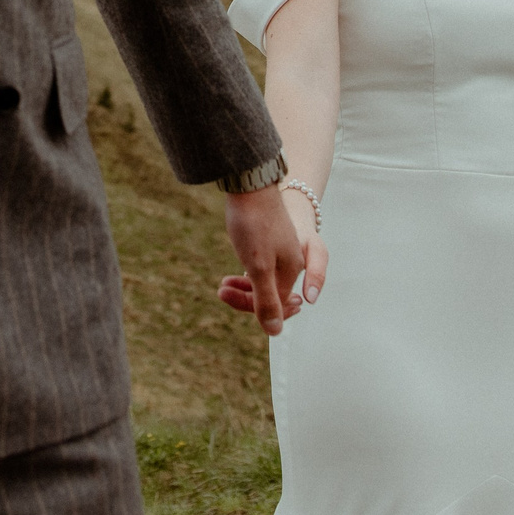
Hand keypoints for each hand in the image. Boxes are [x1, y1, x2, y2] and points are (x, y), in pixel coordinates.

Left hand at [216, 186, 312, 335]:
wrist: (250, 182)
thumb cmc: (253, 224)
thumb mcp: (258, 266)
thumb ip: (266, 299)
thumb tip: (275, 332)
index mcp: (292, 270)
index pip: (277, 305)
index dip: (253, 309)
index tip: (225, 295)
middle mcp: (290, 261)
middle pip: (271, 294)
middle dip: (246, 299)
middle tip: (220, 290)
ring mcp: (279, 250)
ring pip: (263, 280)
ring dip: (243, 288)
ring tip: (222, 285)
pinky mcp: (267, 240)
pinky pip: (259, 267)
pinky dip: (246, 273)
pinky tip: (233, 271)